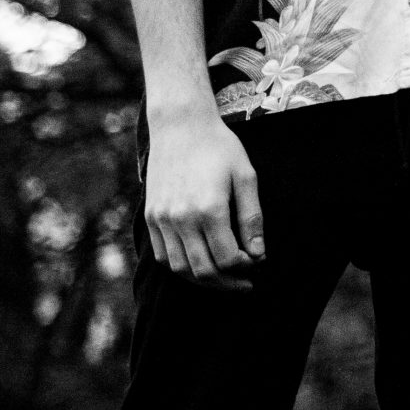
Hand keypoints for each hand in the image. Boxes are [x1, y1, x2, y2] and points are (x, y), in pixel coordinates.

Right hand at [145, 106, 265, 289]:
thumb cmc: (219, 147)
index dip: (246, 266)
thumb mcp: (246, 176)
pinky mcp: (151, 217)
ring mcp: (161, 220)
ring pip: (180, 268)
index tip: (258, 261)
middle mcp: (181, 219)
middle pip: (203, 270)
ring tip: (224, 277)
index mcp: (209, 209)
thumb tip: (258, 253)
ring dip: (203, 279)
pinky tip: (200, 262)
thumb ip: (252, 217)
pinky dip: (182, 266)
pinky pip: (164, 255)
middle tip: (245, 284)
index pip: (228, 258)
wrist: (180, 126)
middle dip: (227, 283)